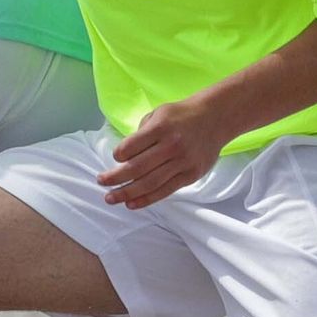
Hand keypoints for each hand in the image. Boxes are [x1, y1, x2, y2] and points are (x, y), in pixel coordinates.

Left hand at [97, 95, 231, 207]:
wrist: (215, 118)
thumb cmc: (181, 115)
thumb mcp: (159, 113)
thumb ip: (143, 132)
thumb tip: (125, 155)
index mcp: (161, 127)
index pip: (132, 146)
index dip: (119, 154)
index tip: (114, 157)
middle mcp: (171, 145)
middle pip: (137, 168)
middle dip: (115, 178)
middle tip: (101, 182)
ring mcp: (183, 162)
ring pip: (150, 183)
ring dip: (127, 193)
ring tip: (111, 198)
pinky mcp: (191, 175)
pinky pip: (166, 190)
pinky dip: (147, 199)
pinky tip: (132, 204)